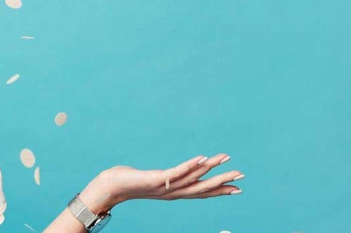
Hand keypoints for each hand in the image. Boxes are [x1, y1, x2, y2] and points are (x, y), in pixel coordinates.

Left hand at [83, 154, 242, 210]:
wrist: (109, 187)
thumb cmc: (128, 182)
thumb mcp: (152, 180)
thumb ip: (164, 178)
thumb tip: (169, 176)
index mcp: (174, 192)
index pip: (201, 192)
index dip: (220, 190)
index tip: (238, 188)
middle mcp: (172, 192)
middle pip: (202, 188)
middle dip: (222, 182)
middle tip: (241, 176)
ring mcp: (165, 187)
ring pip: (193, 178)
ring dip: (211, 169)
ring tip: (226, 159)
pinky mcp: (155, 180)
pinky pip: (176, 172)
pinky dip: (190, 165)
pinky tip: (201, 157)